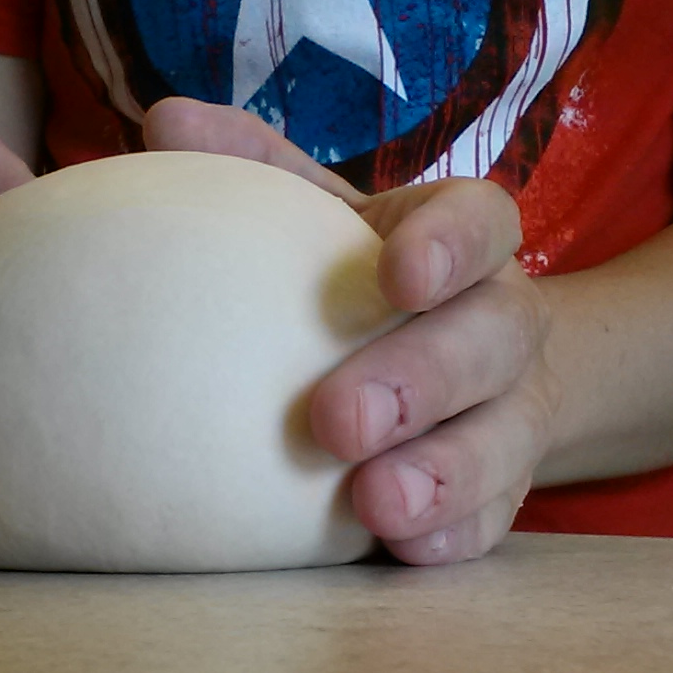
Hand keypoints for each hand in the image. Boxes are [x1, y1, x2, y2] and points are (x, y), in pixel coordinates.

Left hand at [144, 98, 560, 564]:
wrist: (465, 365)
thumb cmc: (359, 280)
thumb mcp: (317, 216)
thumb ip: (253, 168)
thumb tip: (161, 122)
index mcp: (461, 243)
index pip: (483, 222)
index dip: (452, 246)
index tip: (397, 274)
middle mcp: (500, 322)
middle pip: (494, 339)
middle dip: (425, 378)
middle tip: (339, 419)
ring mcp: (511, 411)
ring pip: (503, 441)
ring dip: (443, 475)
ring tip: (373, 504)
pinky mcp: (503, 488)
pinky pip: (494, 518)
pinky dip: (454, 534)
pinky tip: (404, 550)